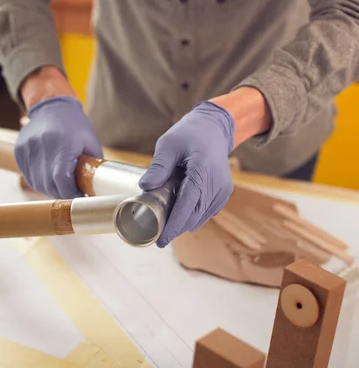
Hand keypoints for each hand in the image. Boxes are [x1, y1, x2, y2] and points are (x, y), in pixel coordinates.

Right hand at [16, 96, 102, 198]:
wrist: (52, 106)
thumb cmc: (75, 125)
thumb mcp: (90, 143)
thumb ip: (91, 167)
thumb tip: (94, 189)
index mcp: (63, 145)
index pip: (63, 181)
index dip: (71, 193)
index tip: (79, 196)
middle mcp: (43, 147)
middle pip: (48, 185)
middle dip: (61, 193)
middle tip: (71, 191)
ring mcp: (28, 149)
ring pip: (37, 183)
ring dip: (49, 188)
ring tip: (60, 184)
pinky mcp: (20, 150)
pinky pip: (28, 175)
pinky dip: (38, 180)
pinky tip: (48, 175)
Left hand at [139, 101, 234, 246]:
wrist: (213, 128)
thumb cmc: (188, 134)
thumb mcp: (168, 145)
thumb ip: (158, 167)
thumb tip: (144, 187)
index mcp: (203, 170)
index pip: (188, 204)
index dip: (174, 225)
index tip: (161, 240)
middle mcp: (217, 183)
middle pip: (195, 215)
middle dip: (176, 228)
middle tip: (156, 236)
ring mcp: (223, 189)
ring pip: (201, 216)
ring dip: (183, 224)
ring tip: (164, 227)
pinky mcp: (223, 192)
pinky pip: (207, 211)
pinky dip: (193, 217)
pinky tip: (178, 217)